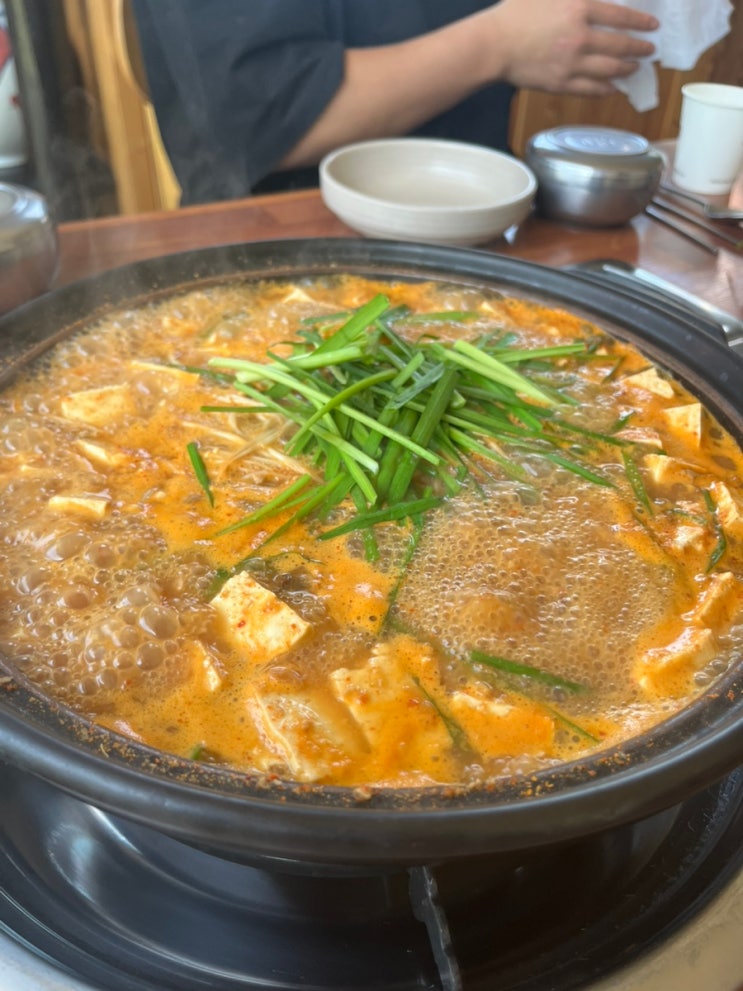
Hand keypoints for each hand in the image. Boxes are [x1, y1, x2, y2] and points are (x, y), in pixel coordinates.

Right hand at [489, 0, 658, 95]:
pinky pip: (590, 89)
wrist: (493, 45)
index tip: (651, 26)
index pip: (620, 16)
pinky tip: (614, 88)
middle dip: (639, 48)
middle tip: (649, 50)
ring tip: (635, 68)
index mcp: (579, 8)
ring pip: (609, 70)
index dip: (640, 22)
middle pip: (620, 46)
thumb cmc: (514, 13)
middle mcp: (580, 38)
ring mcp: (571, 64)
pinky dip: (606, 89)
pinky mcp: (560, 84)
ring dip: (626, 69)